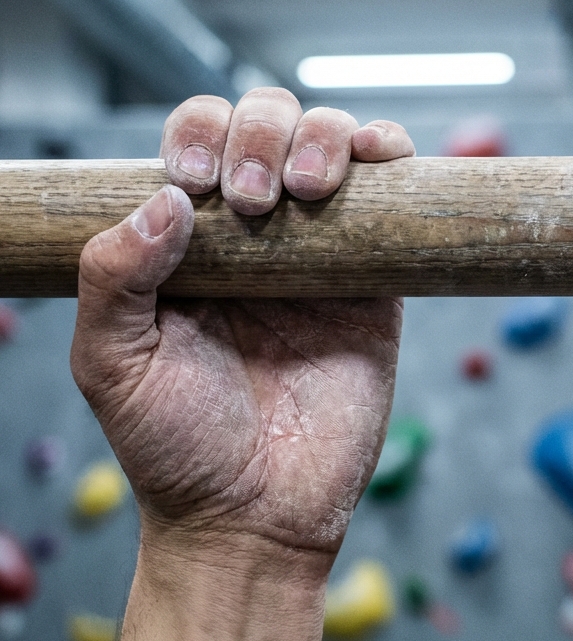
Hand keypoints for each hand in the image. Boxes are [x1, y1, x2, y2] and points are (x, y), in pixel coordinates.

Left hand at [69, 89, 414, 578]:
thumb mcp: (112, 364)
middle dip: (259, 135)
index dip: (199, 134)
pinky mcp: (377, 285)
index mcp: (188, 246)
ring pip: (331, 143)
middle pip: (267, 125)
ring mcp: (322, 256)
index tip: (197, 183)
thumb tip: (164, 199)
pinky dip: (391, 154)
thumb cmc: (177, 449)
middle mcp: (257, 238)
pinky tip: (378, 156)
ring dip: (321, 135)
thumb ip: (114, 276)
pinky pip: (393, 198)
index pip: (197, 142)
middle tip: (253, 201)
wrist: (257, 515)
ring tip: (306, 189)